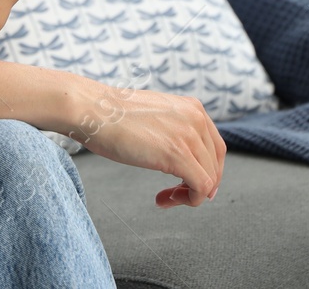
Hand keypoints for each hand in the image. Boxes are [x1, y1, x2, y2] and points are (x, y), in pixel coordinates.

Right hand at [63, 82, 225, 207]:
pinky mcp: (178, 155)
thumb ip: (172, 129)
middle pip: (215, 164)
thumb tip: (178, 154)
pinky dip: (188, 200)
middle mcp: (197, 118)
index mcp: (193, 108)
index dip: (208, 171)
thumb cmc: (112, 116)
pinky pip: (200, 186)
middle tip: (177, 195)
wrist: (93, 110)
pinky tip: (164, 199)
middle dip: (199, 185)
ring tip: (165, 198)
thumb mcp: (155, 117)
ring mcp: (189, 136)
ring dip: (190, 195)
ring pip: (209, 179)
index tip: (190, 185)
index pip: (215, 147)